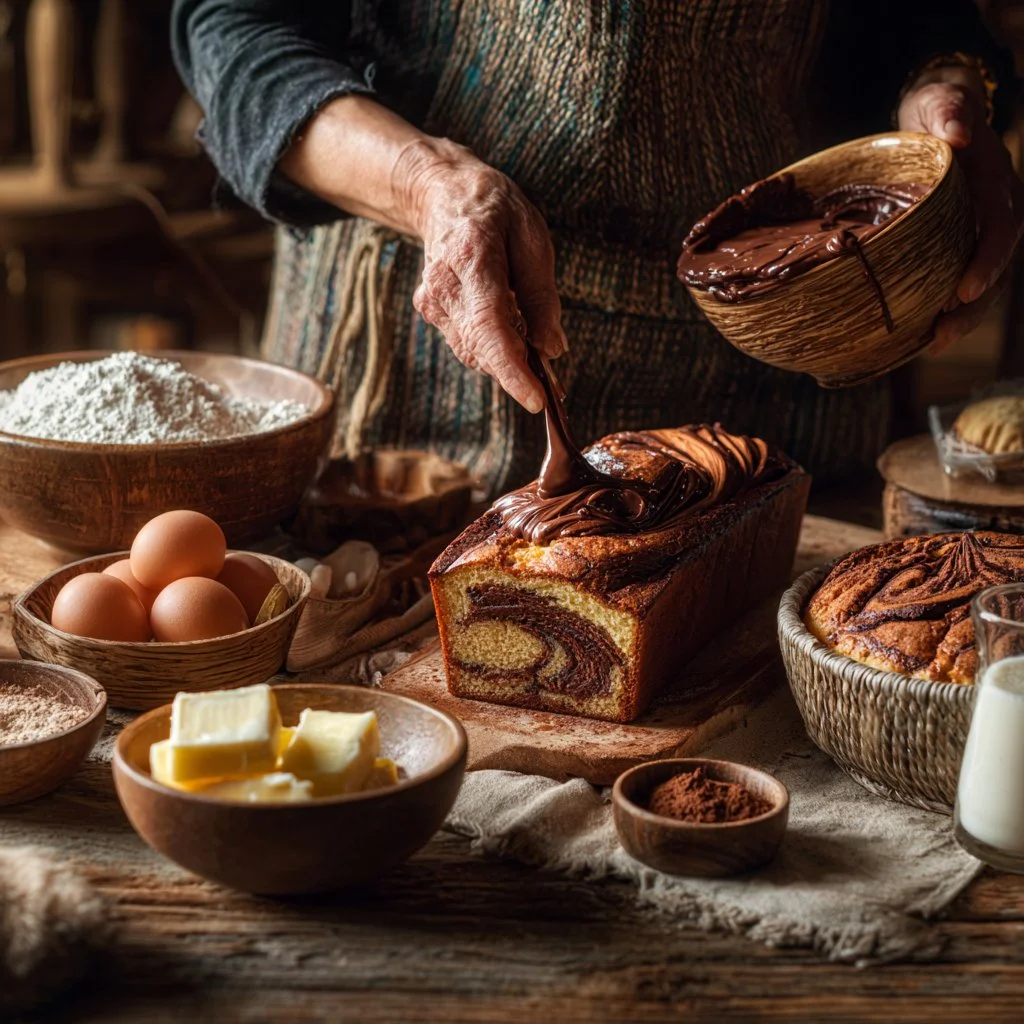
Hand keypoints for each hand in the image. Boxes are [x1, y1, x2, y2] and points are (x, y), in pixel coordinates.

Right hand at [397, 139, 565, 412]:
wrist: (443, 194)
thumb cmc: (496, 212)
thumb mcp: (534, 239)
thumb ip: (541, 296)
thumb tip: (552, 350)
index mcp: (472, 259)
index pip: (489, 328)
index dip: (513, 370)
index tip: (536, 399)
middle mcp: (443, 286)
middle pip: (482, 348)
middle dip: (519, 373)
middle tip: (552, 383)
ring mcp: (432, 303)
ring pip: (475, 352)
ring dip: (508, 363)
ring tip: (536, 351)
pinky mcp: (432, 313)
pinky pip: (469, 344)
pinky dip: (495, 350)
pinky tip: (512, 335)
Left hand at [898, 68, 1023, 352]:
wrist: (941, 116)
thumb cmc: (935, 112)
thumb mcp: (938, 103)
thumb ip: (948, 113)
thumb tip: (958, 134)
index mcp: (997, 183)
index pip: (1001, 227)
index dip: (987, 261)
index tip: (964, 289)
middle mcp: (1000, 212)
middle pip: (997, 266)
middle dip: (975, 306)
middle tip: (943, 332)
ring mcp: (985, 231)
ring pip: (987, 282)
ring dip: (964, 317)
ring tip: (934, 343)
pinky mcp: (966, 244)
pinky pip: (965, 280)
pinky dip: (951, 310)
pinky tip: (925, 336)